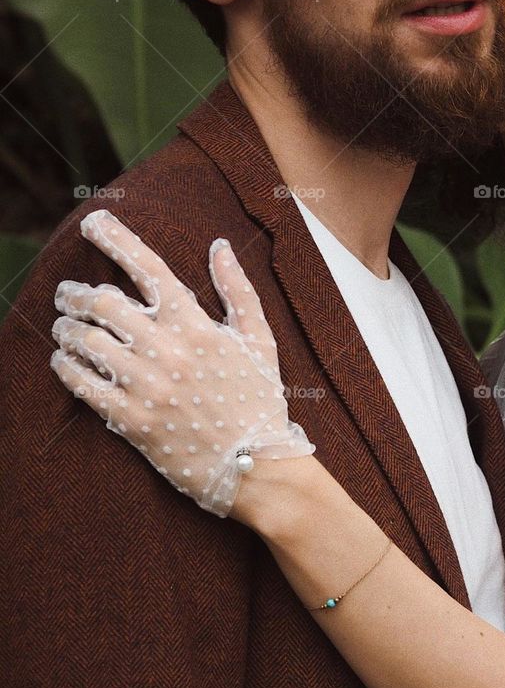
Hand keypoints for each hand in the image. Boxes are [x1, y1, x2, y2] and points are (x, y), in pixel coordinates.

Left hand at [50, 209, 315, 517]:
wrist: (256, 465)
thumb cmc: (259, 398)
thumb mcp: (259, 338)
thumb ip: (237, 289)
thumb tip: (219, 246)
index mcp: (197, 325)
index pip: (148, 268)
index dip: (116, 239)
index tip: (92, 222)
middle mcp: (168, 350)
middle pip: (104, 303)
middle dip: (77, 293)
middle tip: (67, 293)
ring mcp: (147, 387)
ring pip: (87, 342)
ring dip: (67, 329)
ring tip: (63, 327)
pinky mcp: (132, 420)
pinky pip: (84, 386)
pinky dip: (66, 368)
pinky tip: (64, 361)